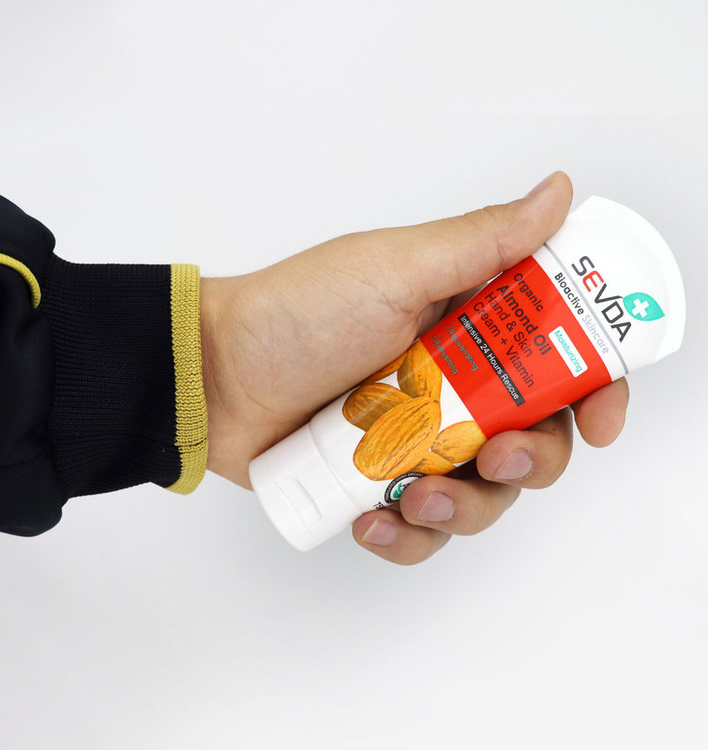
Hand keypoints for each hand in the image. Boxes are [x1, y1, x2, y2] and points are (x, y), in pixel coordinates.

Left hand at [199, 171, 628, 563]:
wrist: (214, 376)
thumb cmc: (297, 313)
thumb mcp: (393, 268)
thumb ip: (481, 244)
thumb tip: (558, 195)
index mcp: (469, 331)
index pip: (559, 360)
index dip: (594, 390)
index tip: (601, 418)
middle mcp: (453, 387)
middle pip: (535, 439)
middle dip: (532, 461)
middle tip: (496, 457)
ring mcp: (416, 442)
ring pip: (482, 495)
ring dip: (463, 507)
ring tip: (412, 494)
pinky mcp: (378, 485)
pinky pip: (420, 529)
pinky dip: (407, 535)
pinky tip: (372, 520)